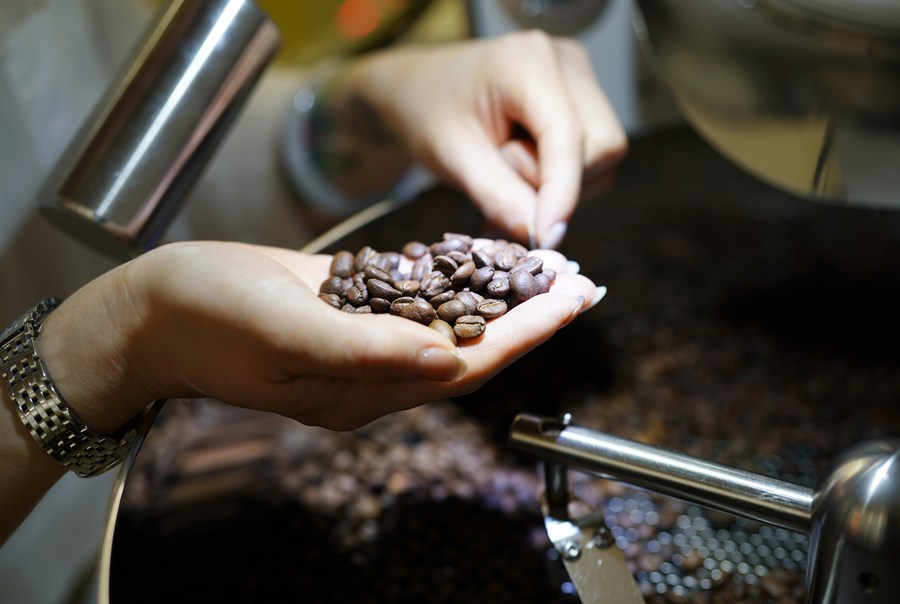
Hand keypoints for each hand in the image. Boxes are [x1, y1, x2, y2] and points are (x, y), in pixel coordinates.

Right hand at [37, 241, 601, 432]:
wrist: (153, 311)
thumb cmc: (208, 320)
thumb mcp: (286, 331)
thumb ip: (366, 349)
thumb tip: (446, 356)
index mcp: (361, 389)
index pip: (466, 367)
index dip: (525, 336)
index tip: (572, 301)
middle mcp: (370, 373)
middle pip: (469, 350)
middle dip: (528, 316)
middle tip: (578, 280)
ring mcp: (359, 345)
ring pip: (447, 326)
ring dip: (498, 298)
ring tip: (544, 270)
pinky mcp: (346, 314)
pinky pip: (412, 304)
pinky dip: (452, 283)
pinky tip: (480, 263)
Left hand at [335, 31, 626, 247]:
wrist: (422, 89)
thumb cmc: (429, 113)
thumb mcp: (453, 158)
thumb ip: (497, 196)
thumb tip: (539, 236)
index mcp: (527, 63)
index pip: (566, 135)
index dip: (561, 192)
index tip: (546, 237)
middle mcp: (566, 63)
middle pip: (599, 146)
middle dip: (556, 183)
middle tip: (500, 181)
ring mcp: (579, 79)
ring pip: (602, 155)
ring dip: (557, 182)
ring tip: (505, 169)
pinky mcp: (582, 99)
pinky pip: (594, 157)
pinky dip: (560, 178)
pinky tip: (522, 169)